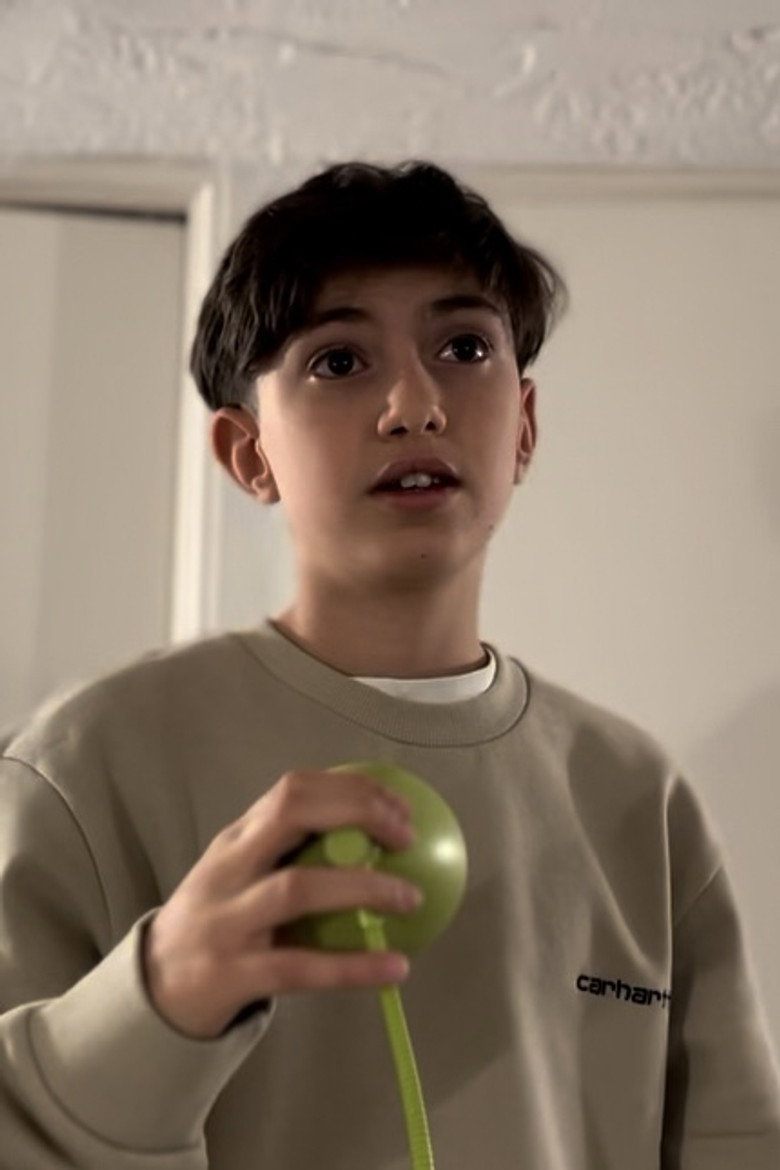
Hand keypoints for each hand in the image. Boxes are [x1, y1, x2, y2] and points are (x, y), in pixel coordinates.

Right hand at [142, 769, 420, 1038]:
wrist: (156, 986)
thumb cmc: (220, 919)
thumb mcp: (242, 873)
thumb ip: (293, 851)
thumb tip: (382, 837)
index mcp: (238, 839)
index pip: (293, 790)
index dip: (351, 789)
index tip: (399, 805)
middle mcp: (229, 868)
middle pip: (290, 814)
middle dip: (355, 812)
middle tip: (407, 837)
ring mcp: (227, 919)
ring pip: (297, 888)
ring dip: (363, 888)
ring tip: (412, 899)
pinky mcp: (233, 973)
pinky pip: (301, 967)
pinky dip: (353, 966)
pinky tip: (396, 967)